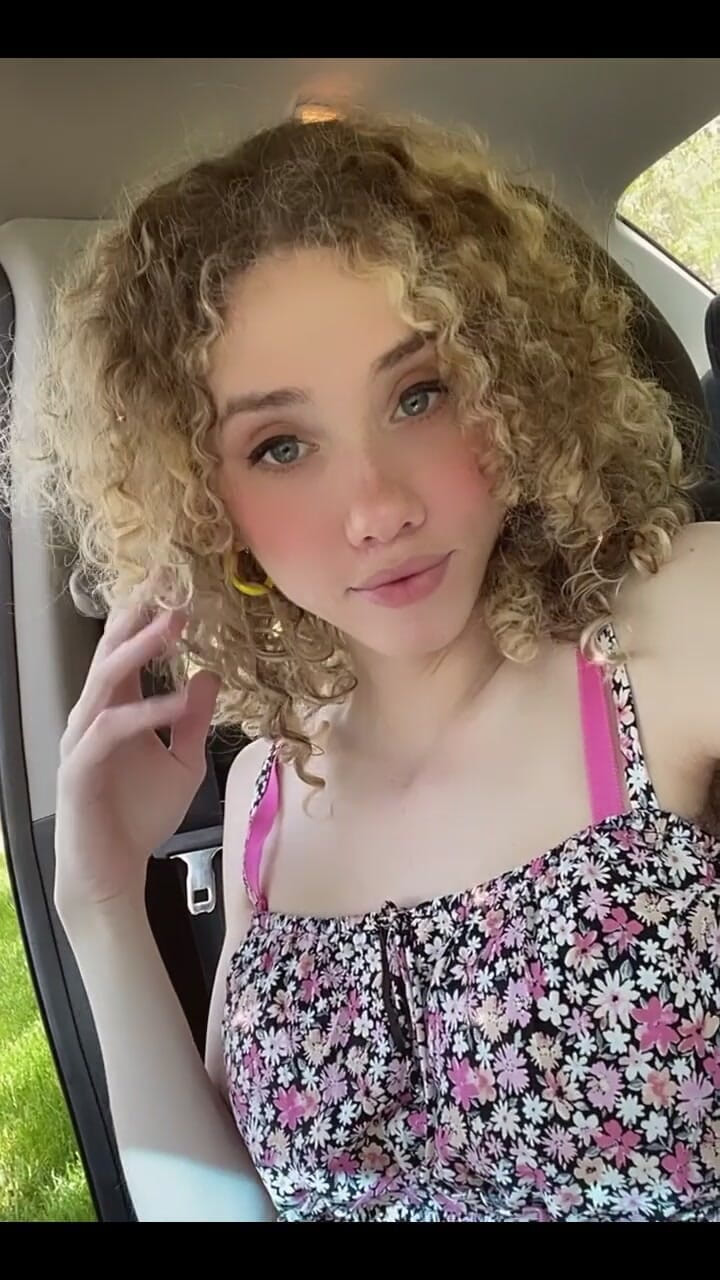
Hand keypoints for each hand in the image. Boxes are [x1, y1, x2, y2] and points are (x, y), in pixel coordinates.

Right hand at [55, 602, 220, 923]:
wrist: (112, 872)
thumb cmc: (140, 816)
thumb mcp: (183, 761)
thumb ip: (194, 719)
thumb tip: (212, 674)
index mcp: (115, 708)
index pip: (127, 650)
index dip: (147, 615)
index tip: (176, 580)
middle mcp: (93, 715)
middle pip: (111, 653)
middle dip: (139, 615)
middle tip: (170, 581)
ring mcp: (82, 739)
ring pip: (106, 681)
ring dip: (140, 650)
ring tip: (174, 624)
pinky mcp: (80, 768)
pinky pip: (112, 730)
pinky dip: (146, 712)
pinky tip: (177, 700)